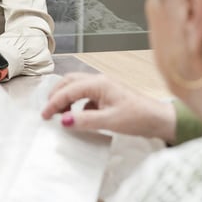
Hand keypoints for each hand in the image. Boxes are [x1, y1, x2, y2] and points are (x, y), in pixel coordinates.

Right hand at [41, 73, 176, 142]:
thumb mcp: (109, 121)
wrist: (157, 119)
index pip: (68, 90)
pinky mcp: (107, 95)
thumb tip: (63, 120)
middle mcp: (99, 81)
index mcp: (98, 83)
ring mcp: (103, 87)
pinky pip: (85, 96)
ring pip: (76, 87)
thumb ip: (84, 120)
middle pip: (69, 82)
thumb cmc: (137, 117)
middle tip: (48, 112)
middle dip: (56, 95)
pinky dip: (76, 103)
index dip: (54, 103)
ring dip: (65, 98)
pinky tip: (78, 117)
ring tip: (60, 115)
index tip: (44, 116)